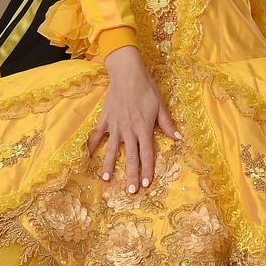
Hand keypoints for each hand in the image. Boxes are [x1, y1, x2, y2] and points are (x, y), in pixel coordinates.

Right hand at [86, 45, 181, 192]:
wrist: (127, 73)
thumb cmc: (146, 88)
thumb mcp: (160, 105)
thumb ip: (167, 123)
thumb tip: (178, 138)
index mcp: (144, 128)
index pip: (147, 154)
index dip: (148, 170)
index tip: (148, 184)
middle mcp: (129, 130)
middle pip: (131, 157)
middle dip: (131, 175)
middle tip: (131, 191)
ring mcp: (115, 126)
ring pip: (112, 150)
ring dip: (109, 165)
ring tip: (106, 180)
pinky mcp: (105, 119)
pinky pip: (97, 135)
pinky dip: (91, 145)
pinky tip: (87, 156)